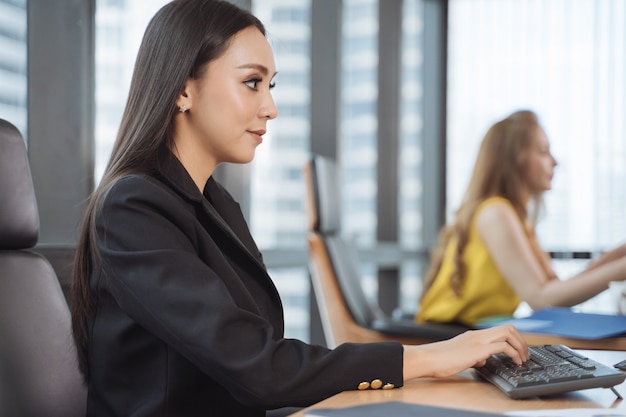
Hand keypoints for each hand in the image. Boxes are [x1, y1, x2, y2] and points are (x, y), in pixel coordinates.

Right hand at [402, 324, 527, 379]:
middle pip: (509, 328)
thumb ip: (473, 355)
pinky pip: (503, 346)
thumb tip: (482, 359)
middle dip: (521, 341)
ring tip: (523, 359)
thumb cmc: (439, 359)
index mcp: (474, 335)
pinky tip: (514, 362)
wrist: (428, 358)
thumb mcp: (460, 356)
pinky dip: (514, 353)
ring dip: (521, 346)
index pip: (500, 330)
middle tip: (525, 354)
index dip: (514, 338)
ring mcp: (479, 340)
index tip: (518, 350)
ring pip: (509, 333)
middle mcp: (478, 335)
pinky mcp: (479, 349)